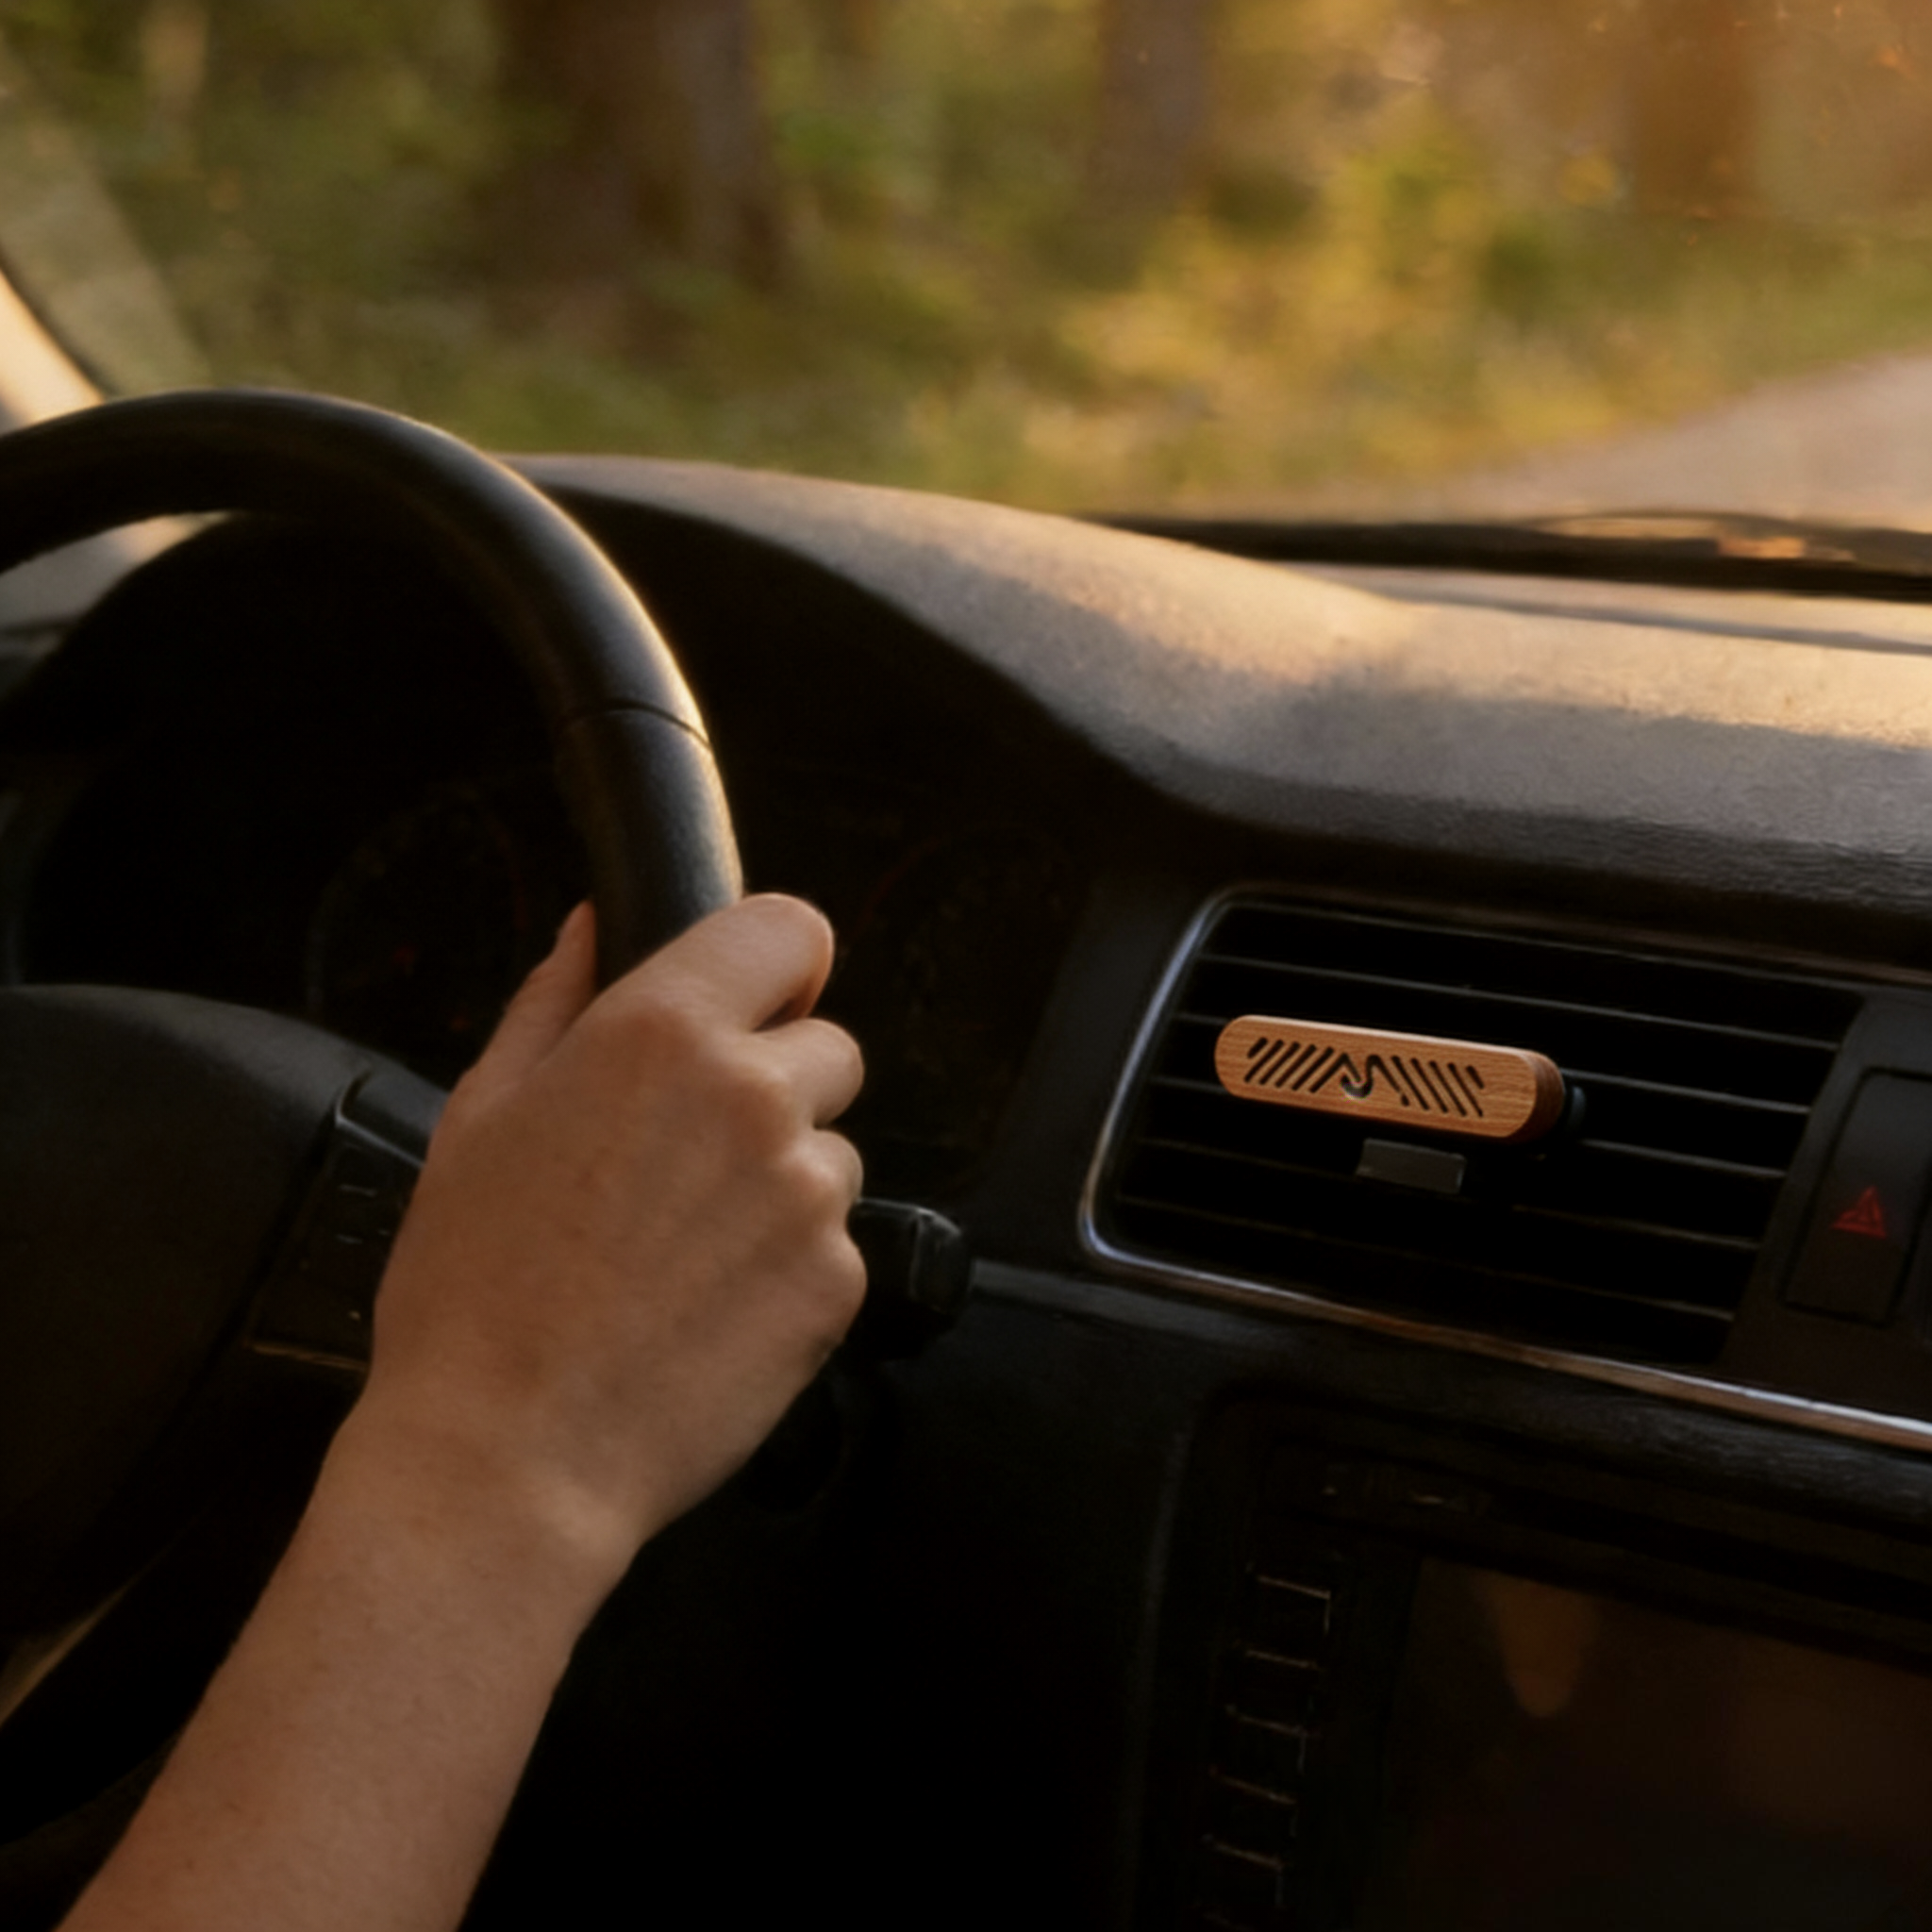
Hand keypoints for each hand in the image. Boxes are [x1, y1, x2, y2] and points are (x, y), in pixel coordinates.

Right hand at [339, 893, 865, 1593]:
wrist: (507, 1459)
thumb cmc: (473, 1291)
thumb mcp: (479, 1117)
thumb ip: (553, 1002)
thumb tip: (592, 925)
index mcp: (662, 1031)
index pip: (790, 930)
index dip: (780, 964)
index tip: (759, 1000)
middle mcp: (754, 1095)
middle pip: (829, 1047)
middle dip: (778, 1085)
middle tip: (692, 1158)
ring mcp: (807, 1191)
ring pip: (831, 1152)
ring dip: (783, 1184)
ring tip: (684, 1253)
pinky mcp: (839, 1280)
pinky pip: (837, 1244)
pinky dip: (791, 1268)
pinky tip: (708, 1308)